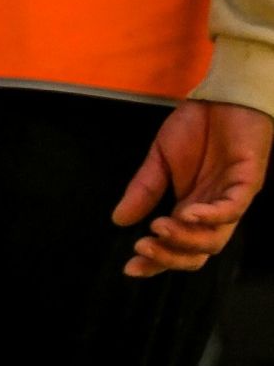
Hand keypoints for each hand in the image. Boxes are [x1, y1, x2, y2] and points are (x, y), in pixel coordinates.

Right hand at [113, 99, 270, 276]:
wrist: (223, 98)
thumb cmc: (196, 127)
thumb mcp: (159, 160)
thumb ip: (143, 190)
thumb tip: (119, 220)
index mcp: (192, 208)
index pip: (178, 247)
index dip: (156, 262)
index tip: (129, 268)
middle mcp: (213, 211)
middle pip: (199, 253)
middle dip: (170, 257)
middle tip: (142, 248)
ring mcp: (231, 199)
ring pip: (215, 238)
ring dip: (186, 240)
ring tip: (159, 228)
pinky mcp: (247, 183)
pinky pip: (232, 209)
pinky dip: (210, 216)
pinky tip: (187, 213)